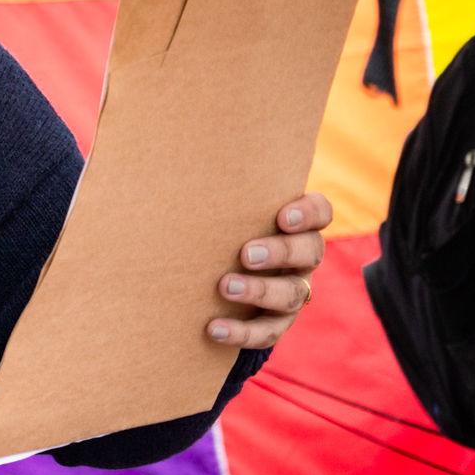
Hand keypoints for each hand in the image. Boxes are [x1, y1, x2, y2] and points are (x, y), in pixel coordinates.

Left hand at [208, 192, 331, 350]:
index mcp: (293, 223)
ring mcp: (291, 290)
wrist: (206, 277)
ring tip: (225, 286)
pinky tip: (213, 329)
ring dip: (261, 291)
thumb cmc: (210, 228)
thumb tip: (153, 141)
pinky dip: (242, 333)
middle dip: (281, 251)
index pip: (320, 211)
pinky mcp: (274, 322)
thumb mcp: (212, 207)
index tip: (283, 214)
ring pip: (293, 293)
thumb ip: (201, 186)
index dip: (309, 213)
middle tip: (246, 253)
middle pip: (310, 252)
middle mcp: (300, 257)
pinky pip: (269, 332)